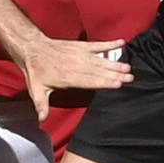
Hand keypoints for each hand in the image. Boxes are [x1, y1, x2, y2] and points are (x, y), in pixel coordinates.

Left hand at [18, 37, 132, 120]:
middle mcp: (76, 65)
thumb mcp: (37, 90)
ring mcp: (79, 54)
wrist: (33, 49)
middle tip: (130, 77)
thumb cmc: (37, 71)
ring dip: (115, 63)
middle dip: (115, 74)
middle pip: (99, 71)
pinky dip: (110, 44)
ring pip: (100, 60)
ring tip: (128, 67)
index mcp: (67, 77)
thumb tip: (42, 119)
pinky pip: (97, 45)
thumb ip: (41, 105)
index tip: (118, 83)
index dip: (104, 82)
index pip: (89, 80)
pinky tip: (122, 43)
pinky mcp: (80, 46)